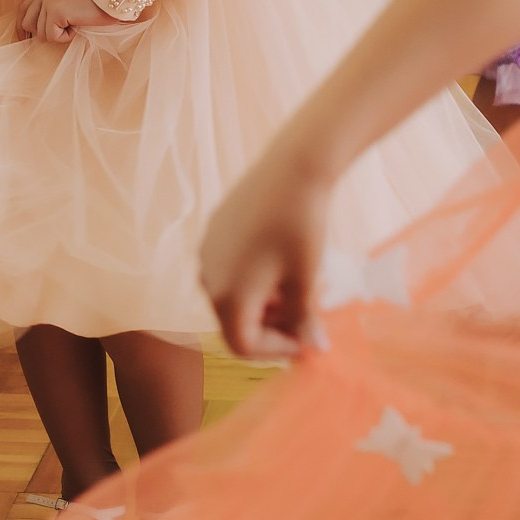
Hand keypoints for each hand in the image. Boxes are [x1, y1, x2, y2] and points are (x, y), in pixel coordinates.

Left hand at [15, 0, 108, 45]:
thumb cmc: (98, 3)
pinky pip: (53, 36)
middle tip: (61, 34)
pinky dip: (66, 37)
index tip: (24, 40)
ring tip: (76, 24)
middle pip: (27, 23)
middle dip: (42, 34)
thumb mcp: (70, 2)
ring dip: (59, 35)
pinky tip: (78, 25)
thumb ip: (53, 11)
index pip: (23, 9)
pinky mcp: (56, 10)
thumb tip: (36, 34)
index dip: (22, 26)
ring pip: (41, 33)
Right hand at [200, 141, 338, 360]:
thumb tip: (313, 346)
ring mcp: (207, 252)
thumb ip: (303, 320)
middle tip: (306, 318)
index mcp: (226, 298)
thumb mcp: (305, 281)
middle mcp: (207, 277)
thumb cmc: (301, 228)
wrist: (293, 168)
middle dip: (271, 327)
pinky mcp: (213, 231)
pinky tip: (281, 262)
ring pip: (231, 295)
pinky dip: (253, 279)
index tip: (306, 341)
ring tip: (297, 289)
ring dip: (263, 304)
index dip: (277, 351)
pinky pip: (229, 268)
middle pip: (234, 322)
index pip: (244, 346)